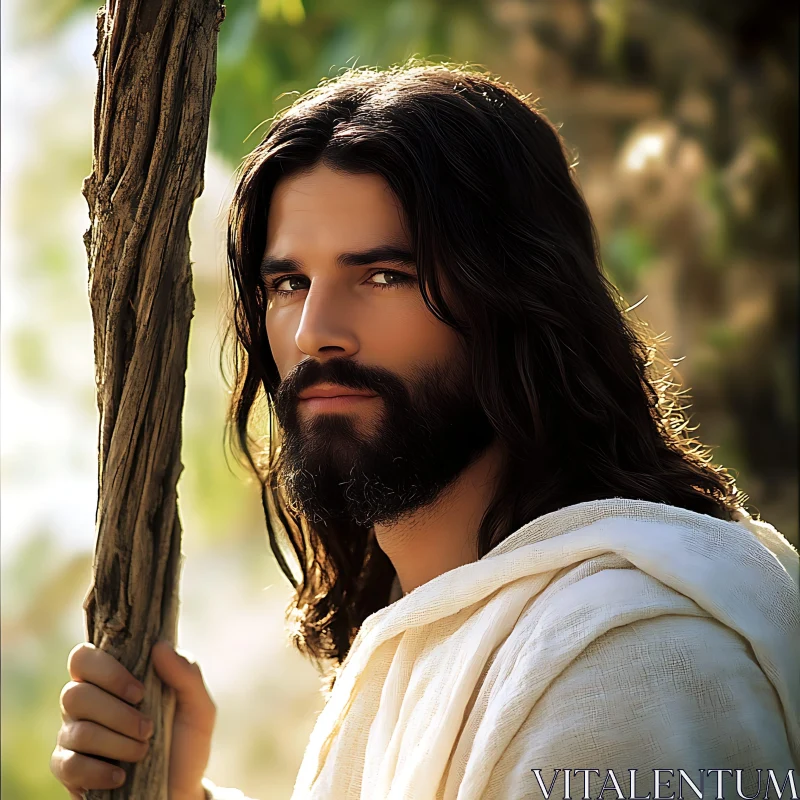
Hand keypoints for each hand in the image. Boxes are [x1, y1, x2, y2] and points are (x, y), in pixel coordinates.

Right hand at [50, 641, 215, 799]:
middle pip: (74, 694)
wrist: (182, 790)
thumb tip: (160, 646)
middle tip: (148, 728)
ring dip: (117, 744)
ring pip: (76, 731)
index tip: (140, 692)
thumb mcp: (198, 707)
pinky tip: (121, 776)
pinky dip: (98, 772)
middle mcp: (86, 703)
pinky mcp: (68, 770)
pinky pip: (67, 765)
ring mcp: (73, 736)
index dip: (106, 671)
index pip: (83, 657)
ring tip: (143, 752)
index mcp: (111, 679)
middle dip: (117, 714)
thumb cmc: (186, 742)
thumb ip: (186, 674)